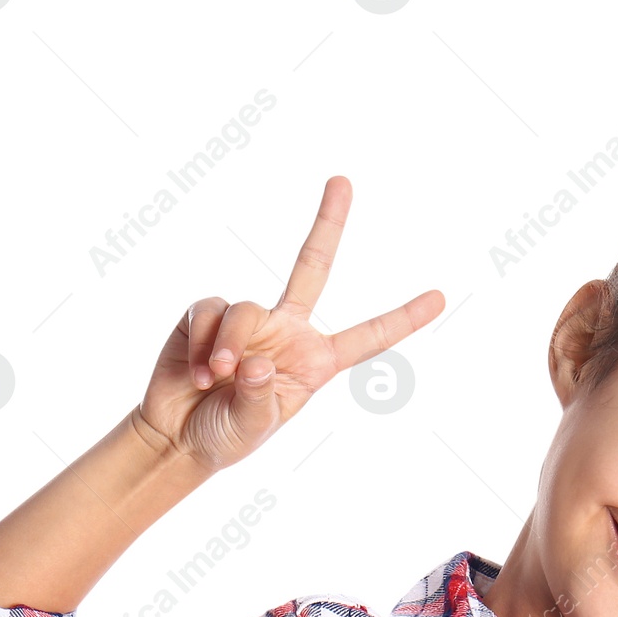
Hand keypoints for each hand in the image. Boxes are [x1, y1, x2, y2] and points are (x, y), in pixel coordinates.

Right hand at [133, 176, 443, 471]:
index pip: (367, 336)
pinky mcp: (205, 315)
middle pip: (313, 266)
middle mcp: (286, 332)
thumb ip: (258, 397)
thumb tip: (254, 361)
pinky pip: (208, 311)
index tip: (440, 298)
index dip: (403, 319)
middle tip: (342, 180)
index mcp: (314, 361)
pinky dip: (202, 342)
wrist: (177, 436)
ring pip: (246, 308)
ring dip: (229, 344)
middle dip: (328, 222)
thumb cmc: (225, 435)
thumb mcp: (252, 428)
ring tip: (215, 378)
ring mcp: (248, 320)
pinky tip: (197, 372)